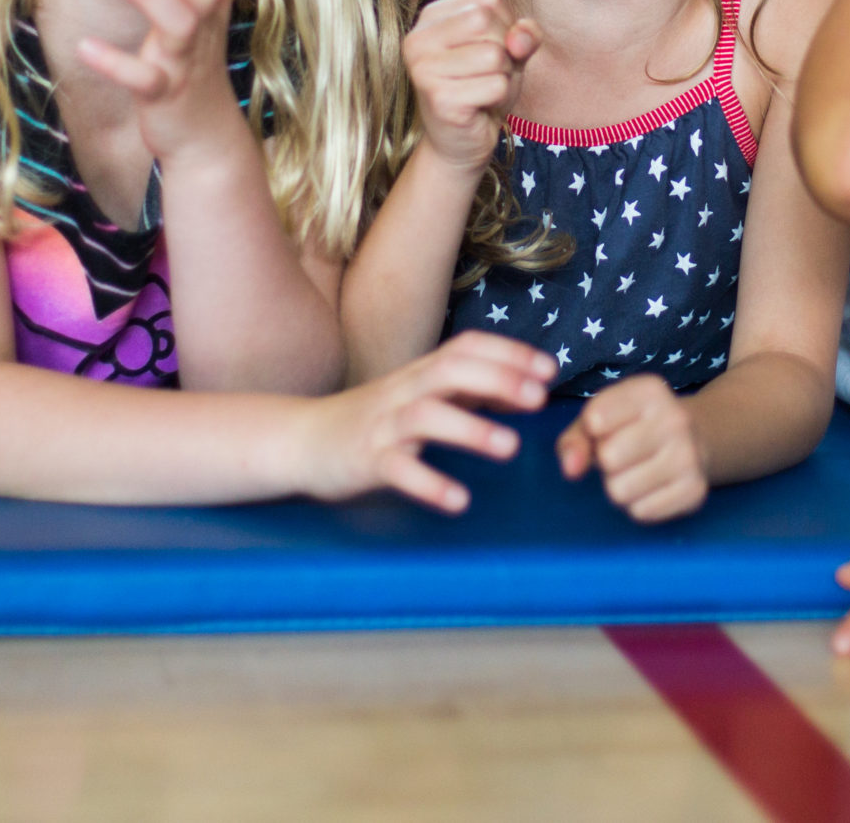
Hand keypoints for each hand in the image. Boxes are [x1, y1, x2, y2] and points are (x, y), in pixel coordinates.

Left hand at [76, 0, 258, 160]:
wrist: (205, 134)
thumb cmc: (200, 63)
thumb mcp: (212, 13)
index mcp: (208, 8)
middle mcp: (200, 29)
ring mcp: (183, 60)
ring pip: (177, 25)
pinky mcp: (163, 93)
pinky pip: (142, 79)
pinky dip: (116, 64)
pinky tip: (85, 47)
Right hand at [291, 332, 553, 511]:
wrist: (300, 440)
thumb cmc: (371, 420)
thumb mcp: (418, 396)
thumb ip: (466, 392)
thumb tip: (524, 391)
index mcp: (419, 374)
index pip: (466, 348)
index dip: (508, 353)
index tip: (549, 369)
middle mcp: (403, 392)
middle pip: (450, 371)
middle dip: (498, 380)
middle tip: (539, 398)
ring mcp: (382, 426)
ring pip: (426, 416)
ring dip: (471, 429)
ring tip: (511, 447)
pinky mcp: (364, 461)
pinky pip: (397, 470)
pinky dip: (428, 483)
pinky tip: (458, 500)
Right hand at [403, 0, 539, 173]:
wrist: (461, 141)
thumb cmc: (483, 87)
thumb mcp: (511, 51)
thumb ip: (524, 33)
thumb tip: (520, 38)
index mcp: (431, 15)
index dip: (506, 23)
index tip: (488, 48)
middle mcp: (418, 38)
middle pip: (488, 21)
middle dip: (505, 49)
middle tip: (487, 74)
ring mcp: (424, 69)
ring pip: (496, 55)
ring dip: (504, 76)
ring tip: (483, 89)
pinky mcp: (439, 99)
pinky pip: (496, 86)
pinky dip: (500, 98)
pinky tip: (479, 106)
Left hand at [556, 374, 708, 521]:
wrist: (696, 439)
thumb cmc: (633, 427)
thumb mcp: (600, 419)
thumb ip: (574, 440)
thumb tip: (571, 469)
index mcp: (649, 390)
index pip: (595, 419)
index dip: (593, 432)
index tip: (608, 428)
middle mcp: (675, 418)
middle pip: (608, 458)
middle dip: (607, 463)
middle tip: (623, 454)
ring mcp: (690, 455)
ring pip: (621, 490)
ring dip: (620, 486)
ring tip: (637, 471)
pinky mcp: (695, 490)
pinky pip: (641, 511)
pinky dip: (639, 504)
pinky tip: (653, 486)